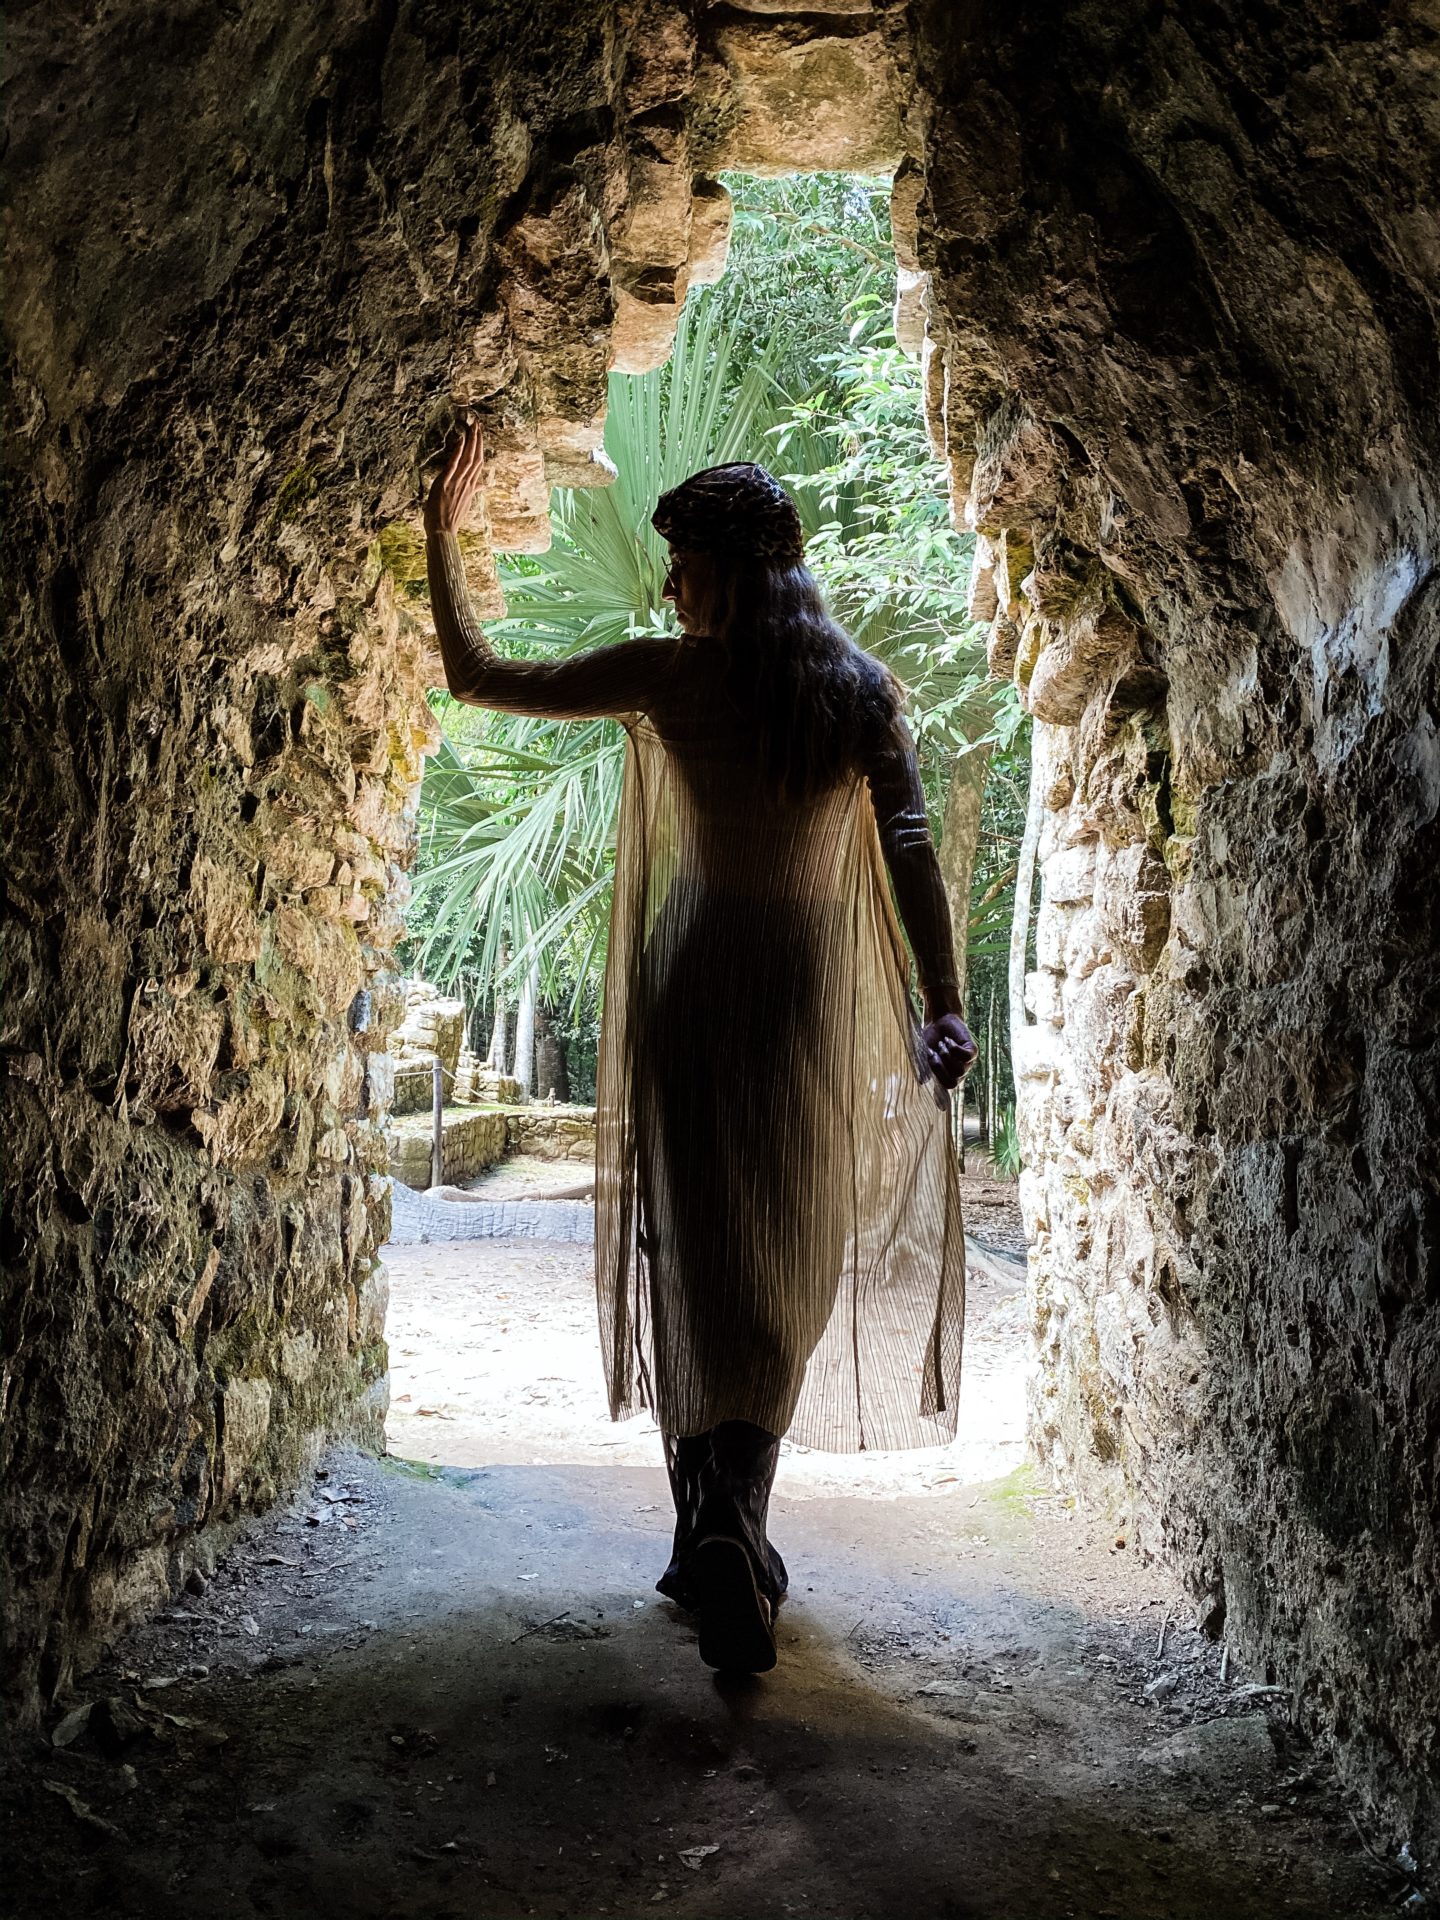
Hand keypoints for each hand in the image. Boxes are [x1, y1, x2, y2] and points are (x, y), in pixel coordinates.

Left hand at [424, 418, 484, 534]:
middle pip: (476, 457)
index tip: (481, 434)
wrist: (443, 532)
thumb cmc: (451, 519)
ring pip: (468, 459)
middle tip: (478, 423)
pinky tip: (460, 440)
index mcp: (471, 487)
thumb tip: (483, 485)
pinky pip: (454, 466)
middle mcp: (467, 483)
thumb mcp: (464, 503)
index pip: (478, 463)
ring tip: (473, 427)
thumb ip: (473, 491)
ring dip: (471, 441)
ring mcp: (457, 483)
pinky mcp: (446, 484)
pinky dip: (458, 452)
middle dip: (478, 439)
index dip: (480, 447)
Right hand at [919, 1011, 978, 1091]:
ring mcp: (968, 1063)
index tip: (932, 1075)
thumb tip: (922, 1082)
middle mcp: (960, 1072)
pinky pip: (965, 1057)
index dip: (938, 1083)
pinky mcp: (973, 1051)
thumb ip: (923, 1068)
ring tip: (941, 1045)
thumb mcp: (924, 1054)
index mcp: (948, 1076)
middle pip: (953, 1083)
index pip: (947, 1087)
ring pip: (959, 1071)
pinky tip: (948, 1040)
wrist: (940, 1020)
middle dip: (939, 1069)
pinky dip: (953, 1048)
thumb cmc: (931, 1039)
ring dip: (946, 1057)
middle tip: (932, 1054)